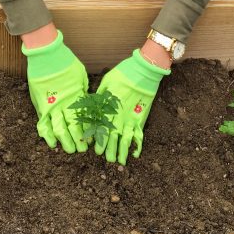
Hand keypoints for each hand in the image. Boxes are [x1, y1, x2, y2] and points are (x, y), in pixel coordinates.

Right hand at [22, 30, 88, 153]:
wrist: (46, 54)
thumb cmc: (66, 61)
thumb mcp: (80, 75)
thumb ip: (83, 89)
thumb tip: (88, 100)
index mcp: (77, 97)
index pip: (86, 120)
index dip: (90, 132)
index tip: (94, 140)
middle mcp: (65, 105)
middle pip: (73, 129)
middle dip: (79, 142)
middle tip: (82, 149)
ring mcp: (51, 106)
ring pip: (59, 131)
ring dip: (65, 142)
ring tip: (70, 150)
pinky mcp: (39, 105)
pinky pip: (43, 125)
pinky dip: (47, 136)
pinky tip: (52, 144)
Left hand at [94, 49, 169, 164]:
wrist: (143, 71)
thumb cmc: (123, 74)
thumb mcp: (106, 82)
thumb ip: (98, 96)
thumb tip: (90, 106)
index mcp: (108, 108)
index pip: (100, 128)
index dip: (97, 140)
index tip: (95, 150)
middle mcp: (118, 117)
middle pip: (111, 138)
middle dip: (109, 150)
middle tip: (107, 159)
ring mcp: (130, 119)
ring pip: (124, 140)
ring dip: (121, 152)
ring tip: (119, 162)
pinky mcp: (141, 118)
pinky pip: (139, 136)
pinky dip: (138, 146)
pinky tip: (136, 154)